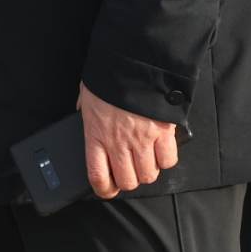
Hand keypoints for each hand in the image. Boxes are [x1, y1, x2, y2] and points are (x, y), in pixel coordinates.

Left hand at [77, 82, 179, 197]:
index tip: (107, 189)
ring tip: (145, 159)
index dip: (104, 189)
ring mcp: (142, 140)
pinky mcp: (164, 132)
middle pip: (127, 181)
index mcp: (96, 135)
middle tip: (129, 170)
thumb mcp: (87, 95)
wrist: (134, 62)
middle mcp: (119, 143)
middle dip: (129, 180)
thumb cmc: (108, 76)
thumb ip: (85, 112)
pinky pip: (168, 160)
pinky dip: (165, 159)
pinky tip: (161, 149)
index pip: (97, 177)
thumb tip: (82, 117)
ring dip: (147, 171)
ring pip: (148, 175)